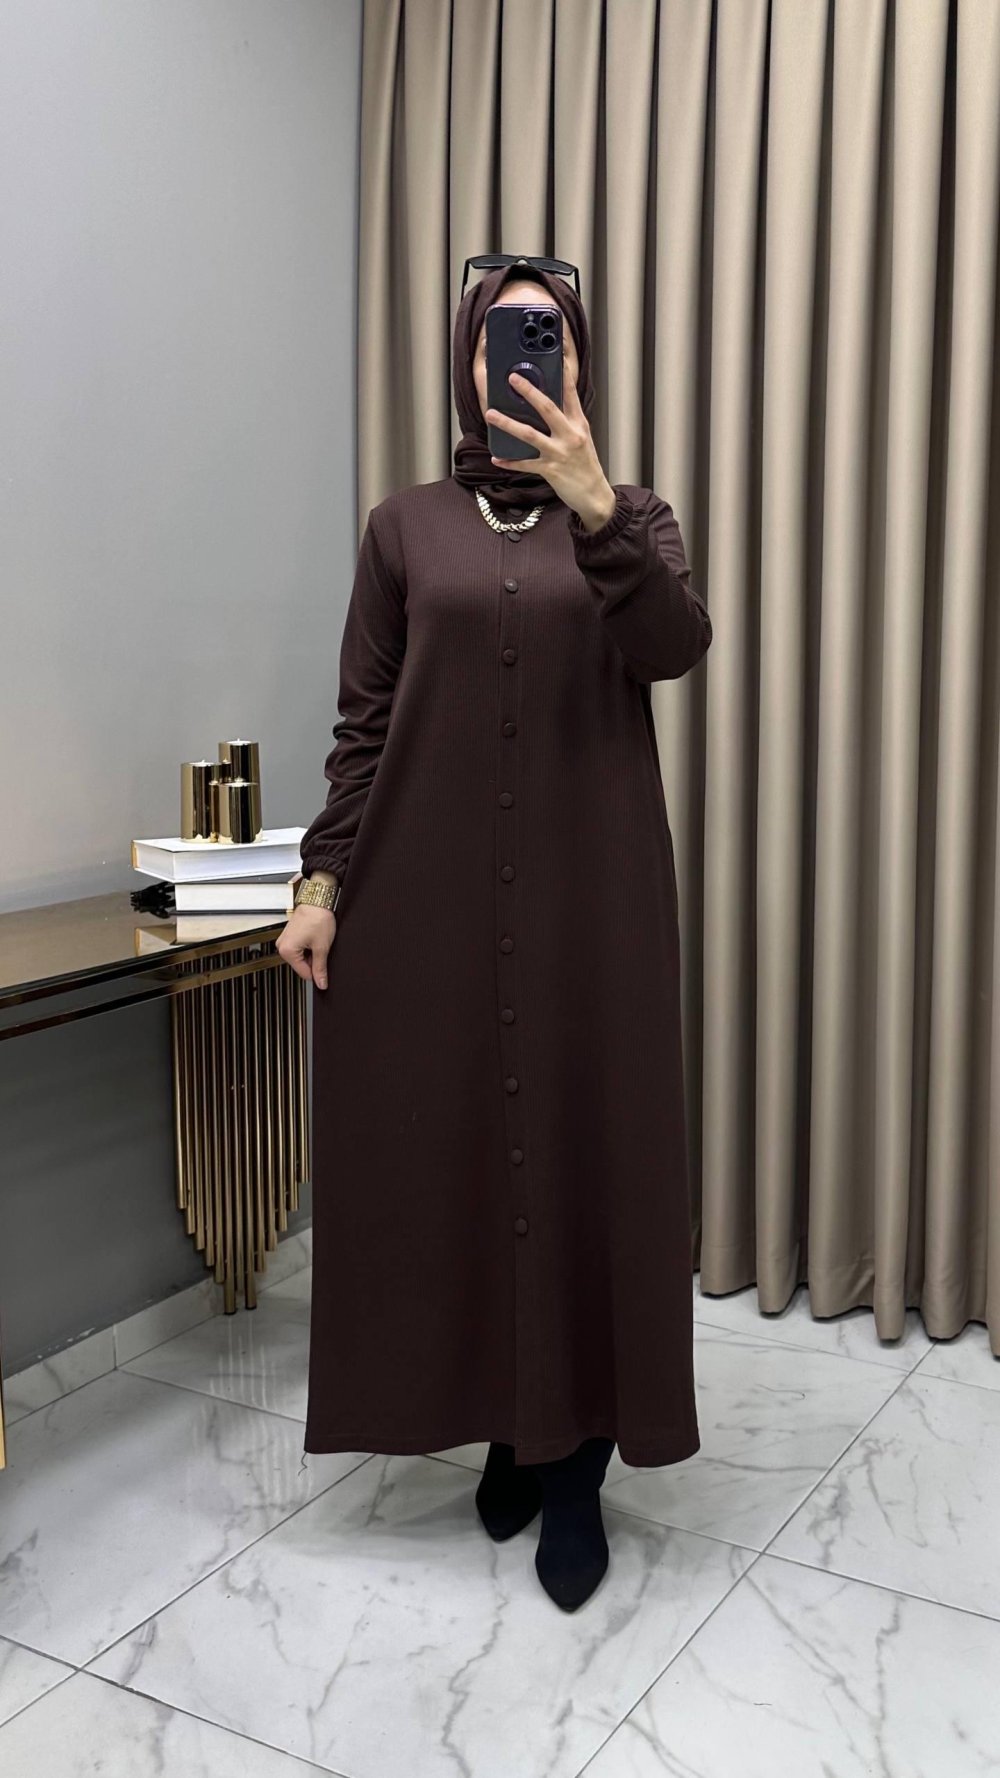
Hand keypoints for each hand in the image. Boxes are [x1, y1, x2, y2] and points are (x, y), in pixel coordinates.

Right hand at [277, 904, 335, 989]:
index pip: (304, 973)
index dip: (317, 973)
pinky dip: (309, 947)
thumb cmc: (318, 918)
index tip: (325, 971)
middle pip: (301, 965)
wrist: (318, 900)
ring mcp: (285, 940)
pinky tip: (315, 938)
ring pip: (301, 957)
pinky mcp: (290, 935)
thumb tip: (321, 983)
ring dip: (312, 953)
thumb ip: (321, 968)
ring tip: (318, 941)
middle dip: (314, 961)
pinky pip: (300, 948)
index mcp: (287, 950)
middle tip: (323, 949)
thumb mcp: (322, 947)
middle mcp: (282, 946)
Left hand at [484, 353, 616, 529]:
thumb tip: (545, 405)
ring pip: (530, 435)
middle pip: (547, 408)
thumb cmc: (585, 465)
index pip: (570, 393)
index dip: (563, 373)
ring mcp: (559, 453)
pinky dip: (509, 461)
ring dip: (507, 423)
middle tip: (512, 378)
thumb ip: (566, 421)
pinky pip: (525, 464)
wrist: (594, 495)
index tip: (554, 355)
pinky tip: (497, 458)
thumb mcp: (581, 437)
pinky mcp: (550, 471)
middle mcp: (570, 435)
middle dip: (529, 391)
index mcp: (578, 424)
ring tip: (490, 414)